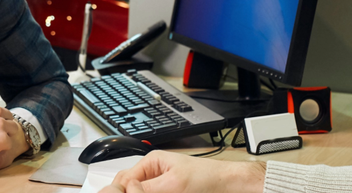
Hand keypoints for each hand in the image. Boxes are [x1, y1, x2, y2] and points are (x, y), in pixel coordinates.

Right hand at [99, 151, 265, 192]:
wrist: (228, 186)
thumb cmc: (207, 178)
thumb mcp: (172, 184)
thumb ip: (147, 189)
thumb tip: (125, 190)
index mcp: (152, 162)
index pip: (124, 179)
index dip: (123, 191)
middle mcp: (153, 173)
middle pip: (130, 188)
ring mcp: (160, 186)